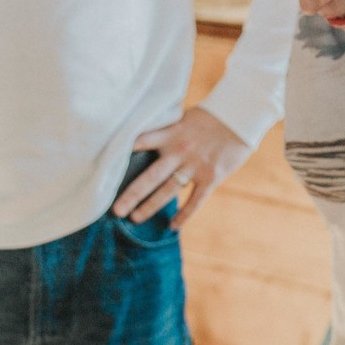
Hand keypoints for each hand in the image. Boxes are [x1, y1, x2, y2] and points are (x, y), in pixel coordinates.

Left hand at [116, 106, 247, 224]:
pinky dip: (184, 215)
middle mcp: (179, 152)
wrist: (240, 118)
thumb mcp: (183, 118)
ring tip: (134, 218)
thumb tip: (144, 140)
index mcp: (170, 134)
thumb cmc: (210, 117)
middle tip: (115, 210)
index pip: (140, 143)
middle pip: (150, 177)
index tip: (104, 168)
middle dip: (131, 195)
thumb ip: (165, 131)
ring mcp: (195, 166)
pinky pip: (195, 200)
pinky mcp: (210, 176)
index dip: (122, 154)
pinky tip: (173, 227)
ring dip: (150, 206)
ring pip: (168, 191)